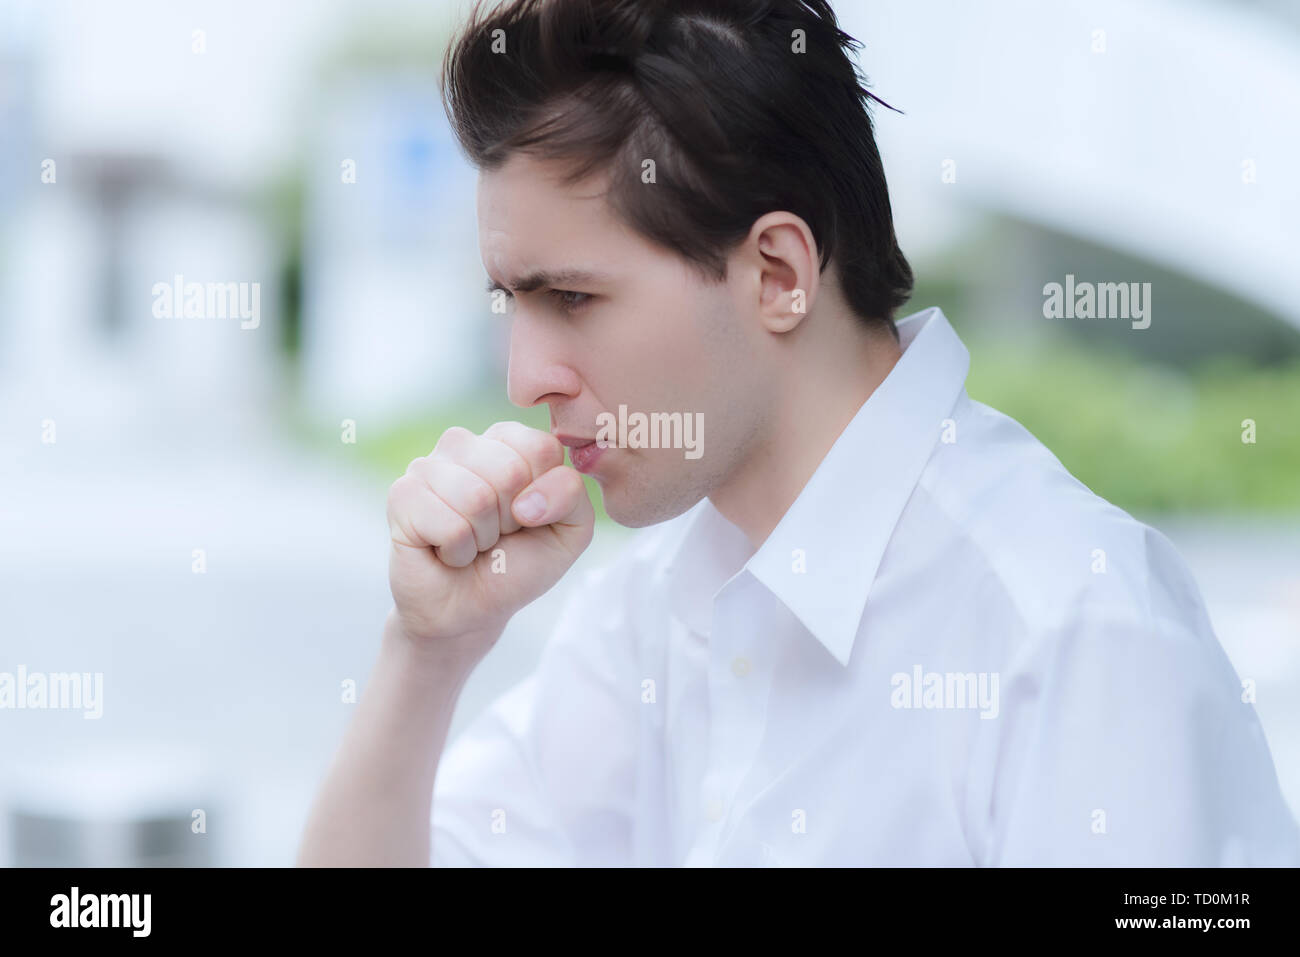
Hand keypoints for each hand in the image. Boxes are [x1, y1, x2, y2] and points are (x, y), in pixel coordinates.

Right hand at [385, 421, 594, 653]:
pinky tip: (445, 551)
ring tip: (470, 542)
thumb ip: (571, 495)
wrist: (468, 609)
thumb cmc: (517, 563)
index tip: (526, 517)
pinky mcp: (402, 496)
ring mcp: (427, 466)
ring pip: (477, 497)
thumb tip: (526, 501)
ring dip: (482, 538)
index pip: (542, 448)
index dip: (544, 497)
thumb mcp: (569, 531)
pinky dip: (457, 551)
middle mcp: (463, 443)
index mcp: (506, 441)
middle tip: (495, 534)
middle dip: (511, 520)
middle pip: (510, 470)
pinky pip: (449, 525)